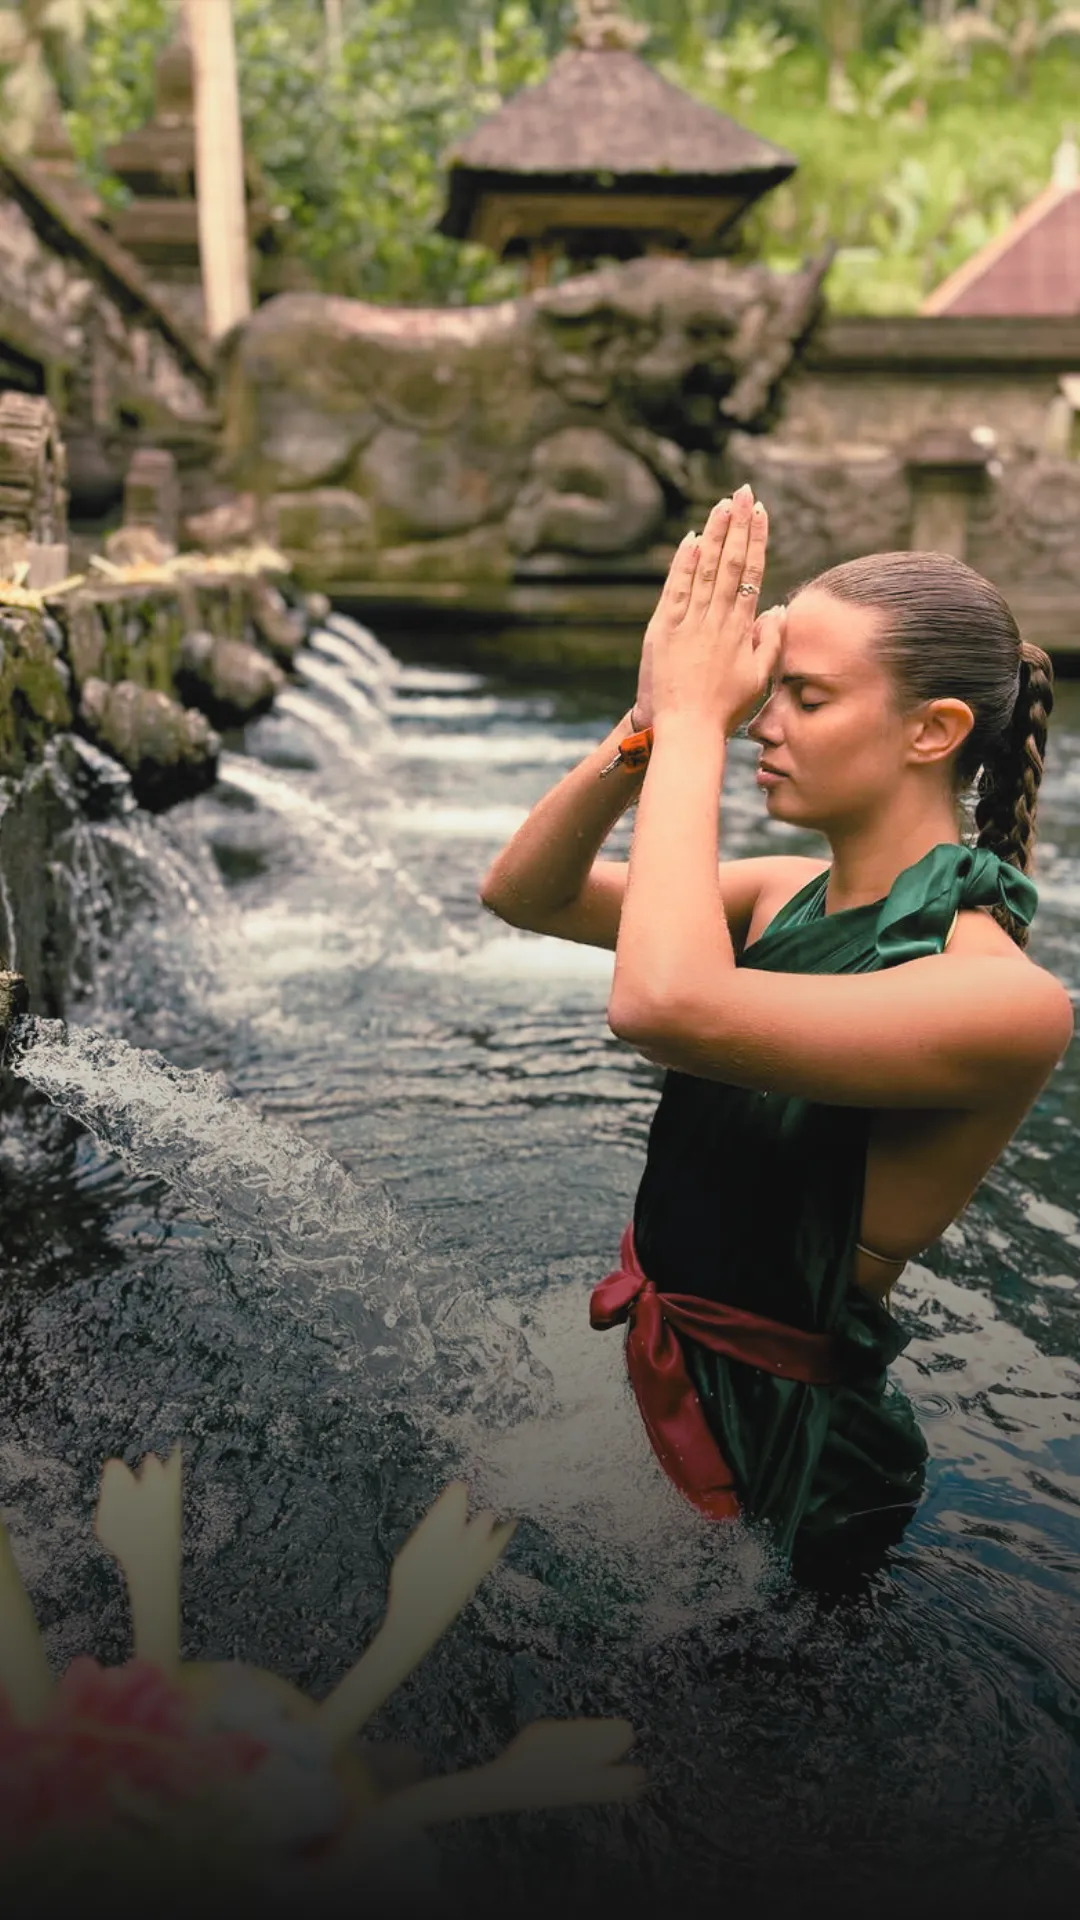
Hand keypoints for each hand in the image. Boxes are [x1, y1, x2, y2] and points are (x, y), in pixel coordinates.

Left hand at [649, 484, 784, 737]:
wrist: (686, 729)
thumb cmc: (724, 709)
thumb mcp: (757, 677)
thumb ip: (770, 640)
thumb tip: (779, 607)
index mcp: (739, 629)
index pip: (751, 574)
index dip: (756, 540)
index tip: (761, 513)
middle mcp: (716, 620)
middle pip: (729, 563)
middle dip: (737, 525)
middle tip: (743, 493)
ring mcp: (688, 623)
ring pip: (704, 570)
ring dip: (713, 534)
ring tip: (721, 504)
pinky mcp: (663, 630)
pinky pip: (675, 590)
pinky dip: (683, 563)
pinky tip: (691, 539)